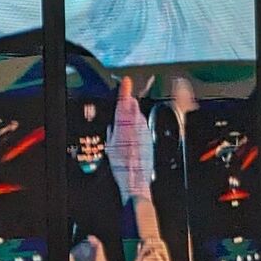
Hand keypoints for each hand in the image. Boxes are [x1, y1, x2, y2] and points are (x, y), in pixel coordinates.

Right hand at [106, 75, 154, 202]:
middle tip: (123, 104)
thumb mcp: (111, 147)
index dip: (124, 91)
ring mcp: (145, 132)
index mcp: (125, 126)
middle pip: (133, 108)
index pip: (124, 103)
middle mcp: (137, 126)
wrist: (136, 179)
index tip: (126, 81)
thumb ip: (113, 132)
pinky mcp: (150, 138)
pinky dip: (137, 128)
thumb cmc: (123, 166)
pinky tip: (133, 136)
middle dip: (128, 104)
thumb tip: (114, 125)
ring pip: (138, 117)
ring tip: (126, 126)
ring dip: (132, 117)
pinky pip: (142, 127)